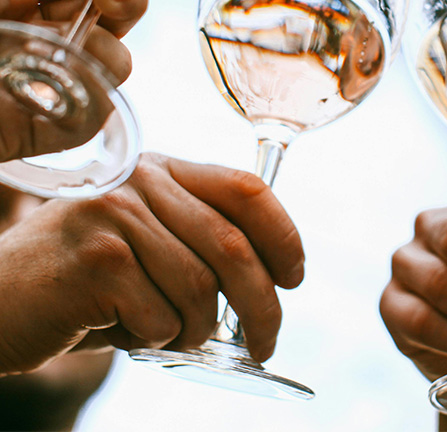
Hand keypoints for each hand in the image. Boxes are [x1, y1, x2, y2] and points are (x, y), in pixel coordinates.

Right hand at [0, 152, 303, 374]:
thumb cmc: (87, 279)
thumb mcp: (148, 241)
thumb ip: (199, 240)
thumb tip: (274, 275)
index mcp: (164, 169)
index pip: (246, 187)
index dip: (283, 234)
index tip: (294, 276)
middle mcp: (142, 180)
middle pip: (232, 244)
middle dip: (262, 304)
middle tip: (265, 342)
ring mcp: (115, 214)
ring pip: (199, 287)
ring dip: (196, 329)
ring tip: (170, 334)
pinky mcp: (95, 259)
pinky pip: (159, 316)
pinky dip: (155, 338)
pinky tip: (127, 331)